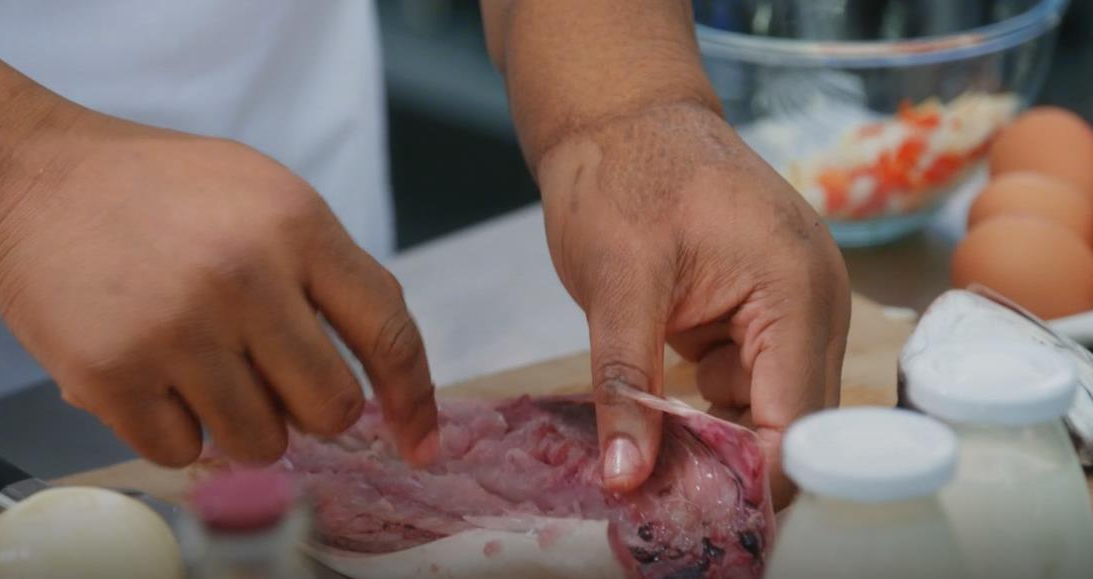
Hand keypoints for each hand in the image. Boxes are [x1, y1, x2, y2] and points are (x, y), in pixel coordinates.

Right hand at [0, 110, 439, 467]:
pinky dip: (175, 431)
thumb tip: (383, 376)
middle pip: (331, 408)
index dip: (413, 398)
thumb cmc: (158, 192)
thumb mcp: (266, 196)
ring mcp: (177, 329)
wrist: (27, 179)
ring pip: (262, 444)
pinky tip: (152, 377)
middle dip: (310, 409)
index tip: (420, 441)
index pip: (389, 332)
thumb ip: (327, 272)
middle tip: (271, 379)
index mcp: (296, 225)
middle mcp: (245, 277)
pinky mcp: (113, 375)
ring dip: (242, 423)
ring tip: (202, 369)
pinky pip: (183, 453)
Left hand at [537, 103, 849, 503]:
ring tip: (657, 470)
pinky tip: (665, 422)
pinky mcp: (761, 310)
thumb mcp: (616, 285)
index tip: (710, 524)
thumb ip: (626, 383)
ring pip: (772, 407)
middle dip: (738, 468)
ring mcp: (791, 304)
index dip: (760, 481)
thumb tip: (625, 477)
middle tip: (672, 507)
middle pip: (798, 421)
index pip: (803, 421)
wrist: (619, 117)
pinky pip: (750, 381)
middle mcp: (813, 301)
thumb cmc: (620, 177)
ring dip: (720, 441)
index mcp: (796, 290)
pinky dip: (711, 408)